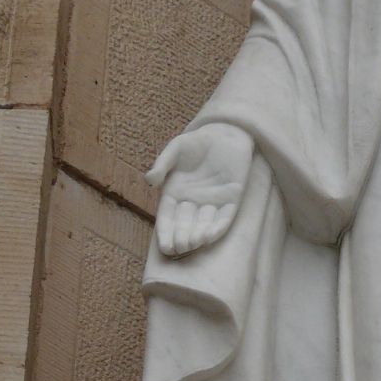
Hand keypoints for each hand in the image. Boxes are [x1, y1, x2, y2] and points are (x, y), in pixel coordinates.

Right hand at [147, 122, 252, 256]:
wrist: (225, 133)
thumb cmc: (197, 141)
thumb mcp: (176, 149)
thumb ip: (163, 164)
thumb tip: (150, 180)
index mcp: (175, 193)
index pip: (168, 218)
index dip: (166, 233)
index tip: (164, 247)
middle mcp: (193, 202)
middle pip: (185, 225)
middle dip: (182, 238)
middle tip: (180, 247)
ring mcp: (213, 202)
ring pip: (204, 225)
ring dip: (199, 237)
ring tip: (193, 243)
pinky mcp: (231, 200)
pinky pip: (224, 218)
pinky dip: (217, 228)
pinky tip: (209, 236)